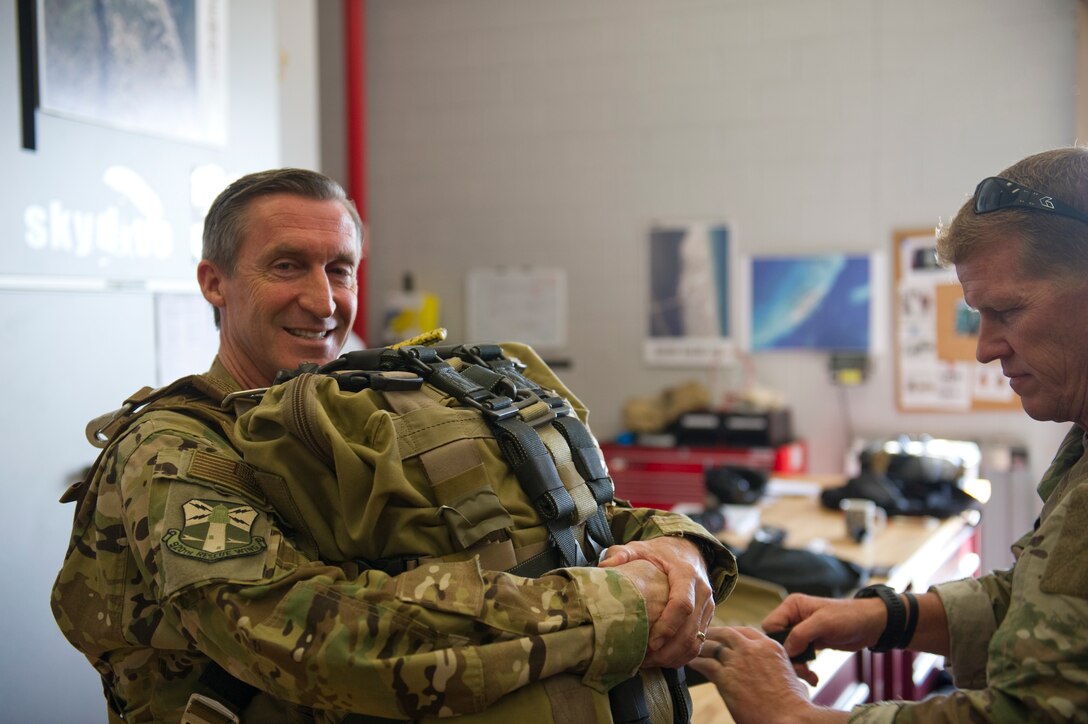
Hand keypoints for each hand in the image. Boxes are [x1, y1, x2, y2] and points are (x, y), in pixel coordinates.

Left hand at [598, 536, 713, 668]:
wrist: (690, 550)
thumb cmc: (661, 552)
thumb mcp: (641, 547)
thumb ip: (623, 554)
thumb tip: (605, 565)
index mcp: (687, 574)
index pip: (682, 604)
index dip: (668, 626)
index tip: (651, 642)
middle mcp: (702, 591)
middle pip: (690, 629)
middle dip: (668, 649)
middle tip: (644, 660)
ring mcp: (708, 607)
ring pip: (696, 640)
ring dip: (674, 657)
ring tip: (649, 663)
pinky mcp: (707, 618)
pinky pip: (698, 643)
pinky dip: (682, 657)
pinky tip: (662, 661)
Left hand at [688, 627, 843, 723]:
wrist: (789, 718)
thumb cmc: (794, 705)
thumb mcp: (793, 678)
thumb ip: (781, 669)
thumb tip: (780, 673)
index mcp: (770, 647)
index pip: (746, 631)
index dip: (733, 632)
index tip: (725, 635)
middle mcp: (752, 648)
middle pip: (727, 633)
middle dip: (714, 633)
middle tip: (704, 636)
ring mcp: (737, 661)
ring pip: (712, 646)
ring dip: (701, 647)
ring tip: (693, 648)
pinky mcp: (725, 677)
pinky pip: (705, 664)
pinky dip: (696, 662)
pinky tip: (691, 663)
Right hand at [761, 593, 885, 683]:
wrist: (871, 625)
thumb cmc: (848, 616)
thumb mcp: (824, 623)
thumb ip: (801, 634)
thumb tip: (786, 650)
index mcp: (792, 606)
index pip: (771, 625)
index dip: (777, 641)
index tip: (790, 653)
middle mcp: (793, 617)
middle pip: (778, 641)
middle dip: (788, 657)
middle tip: (801, 670)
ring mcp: (802, 631)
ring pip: (788, 652)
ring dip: (798, 666)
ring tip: (809, 676)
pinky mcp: (810, 643)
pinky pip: (800, 657)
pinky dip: (805, 668)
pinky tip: (813, 677)